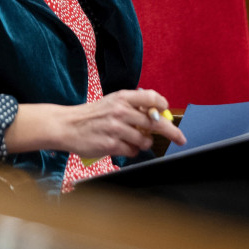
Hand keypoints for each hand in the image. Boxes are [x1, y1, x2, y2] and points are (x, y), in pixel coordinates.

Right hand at [6, 89, 185, 157]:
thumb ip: (132, 106)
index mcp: (121, 97)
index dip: (162, 104)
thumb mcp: (111, 103)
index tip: (167, 111)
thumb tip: (156, 113)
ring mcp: (116, 128)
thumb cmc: (91, 115)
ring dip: (142, 143)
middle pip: (154, 122)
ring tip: (130, 140)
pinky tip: (120, 146)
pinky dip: (130, 151)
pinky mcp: (111, 144)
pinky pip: (132, 151)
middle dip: (170, 132)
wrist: (67, 126)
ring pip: (144, 140)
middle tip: (180, 138)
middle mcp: (120, 111)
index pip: (150, 97)